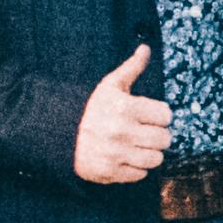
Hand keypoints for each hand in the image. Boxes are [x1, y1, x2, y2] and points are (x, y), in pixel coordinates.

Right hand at [71, 46, 175, 188]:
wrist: (56, 133)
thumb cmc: (90, 107)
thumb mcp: (110, 85)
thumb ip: (132, 68)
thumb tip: (145, 48)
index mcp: (124, 107)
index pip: (166, 115)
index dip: (160, 115)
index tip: (151, 115)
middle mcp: (120, 132)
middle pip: (164, 139)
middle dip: (158, 135)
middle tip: (147, 131)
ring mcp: (114, 154)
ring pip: (156, 159)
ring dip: (150, 152)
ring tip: (139, 145)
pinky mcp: (108, 172)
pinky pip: (140, 175)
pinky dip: (137, 167)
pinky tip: (126, 156)